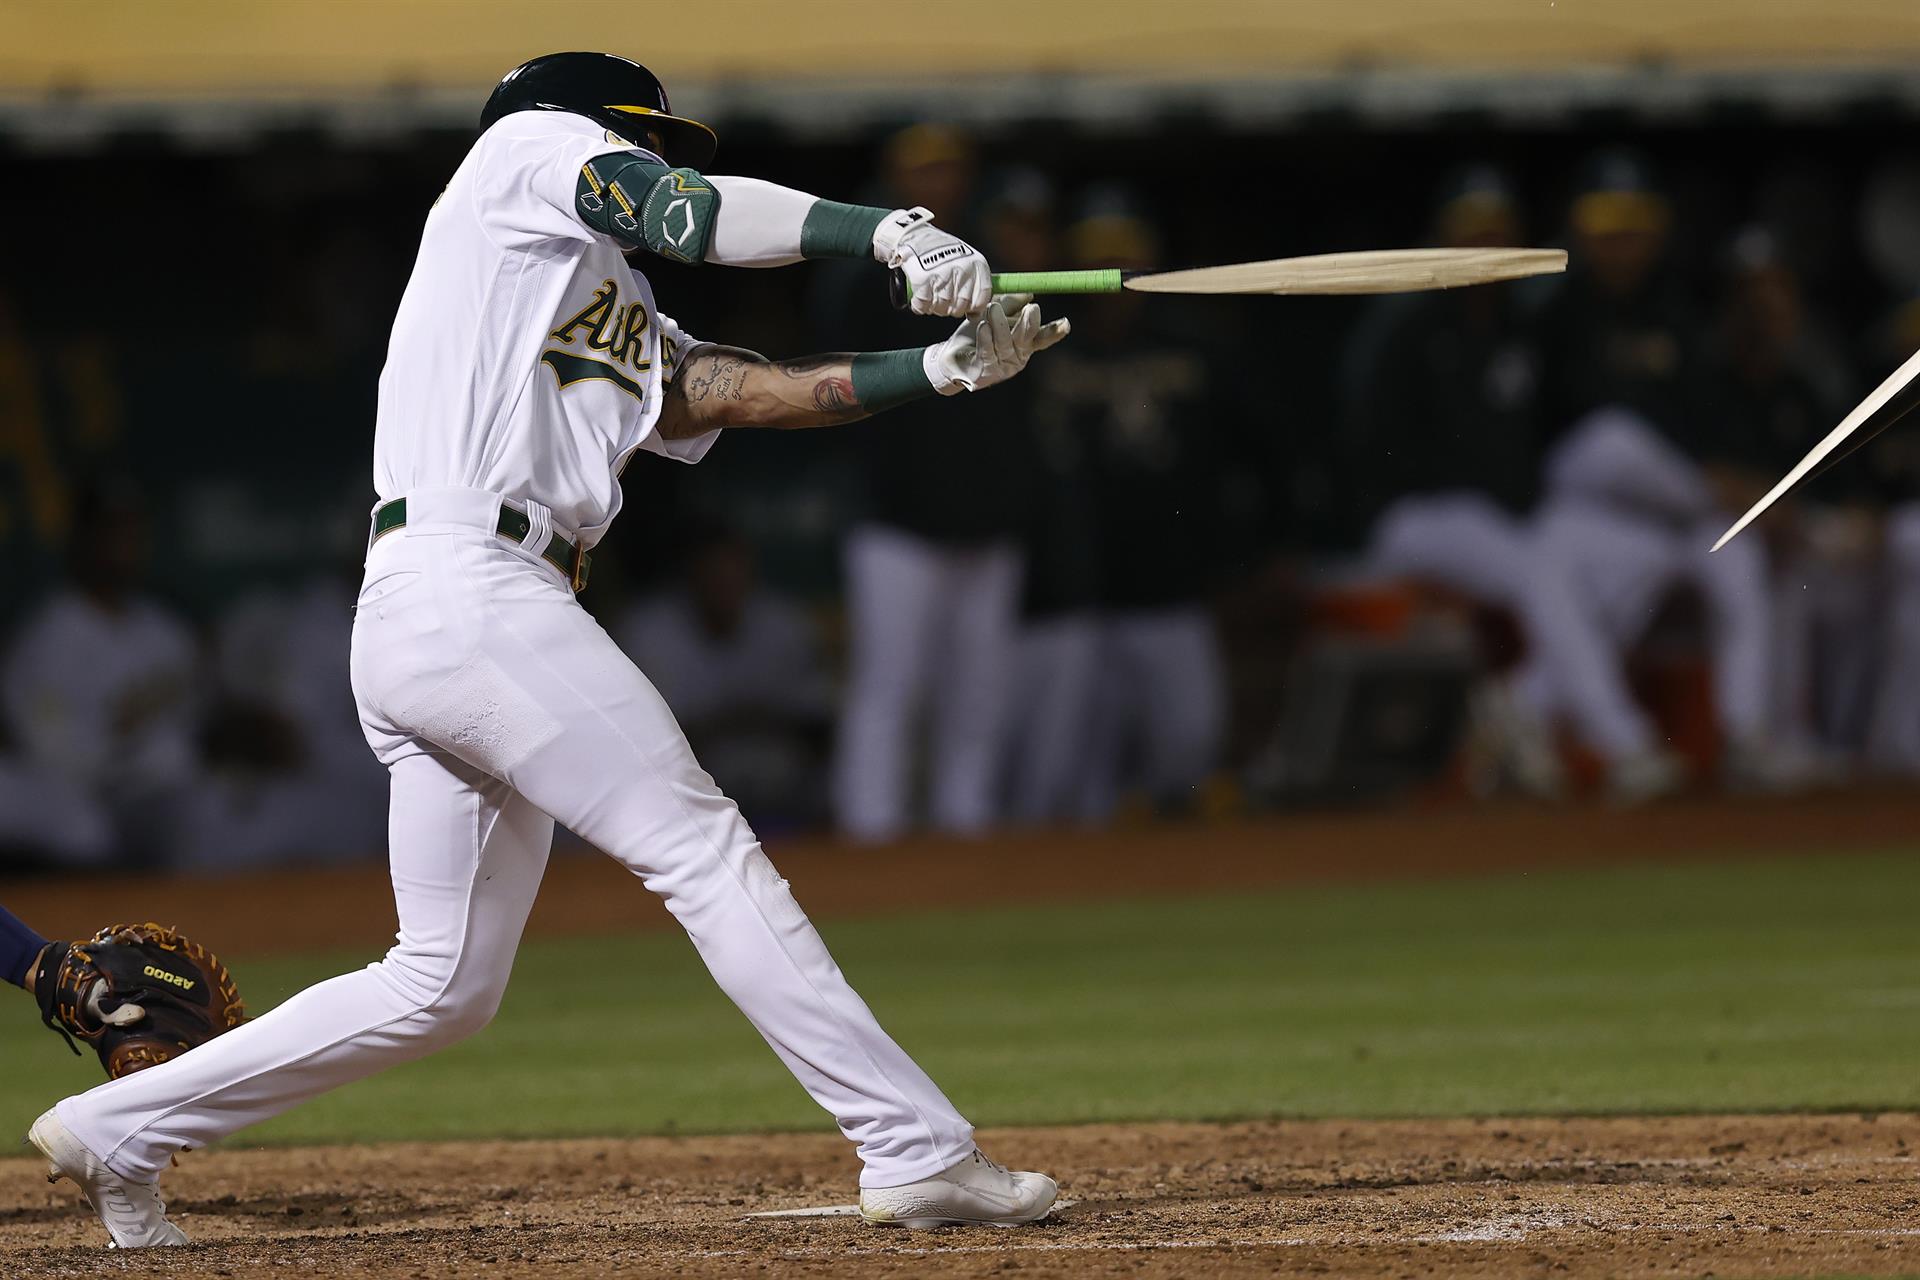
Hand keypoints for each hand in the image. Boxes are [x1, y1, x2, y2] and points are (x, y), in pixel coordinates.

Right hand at [873, 206, 991, 316]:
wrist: (916, 235)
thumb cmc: (941, 250)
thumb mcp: (965, 260)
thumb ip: (973, 285)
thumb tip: (974, 314)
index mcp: (976, 264)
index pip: (981, 298)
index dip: (972, 308)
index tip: (965, 308)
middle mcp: (962, 268)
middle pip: (960, 306)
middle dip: (950, 309)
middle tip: (943, 301)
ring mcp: (943, 273)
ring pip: (942, 307)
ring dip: (934, 307)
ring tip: (931, 297)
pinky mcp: (923, 278)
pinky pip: (924, 304)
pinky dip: (920, 306)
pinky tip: (920, 300)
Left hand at [924, 295, 1069, 394]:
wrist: (951, 358)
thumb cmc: (975, 337)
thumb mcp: (993, 316)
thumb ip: (1009, 305)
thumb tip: (1029, 293)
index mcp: (1023, 346)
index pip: (1041, 338)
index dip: (1054, 332)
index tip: (1066, 323)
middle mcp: (1016, 358)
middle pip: (1026, 339)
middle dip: (1029, 324)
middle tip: (1032, 308)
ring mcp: (1001, 368)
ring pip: (1004, 343)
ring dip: (999, 324)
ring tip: (993, 308)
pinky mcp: (984, 373)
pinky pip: (986, 351)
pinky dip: (985, 337)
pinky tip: (983, 326)